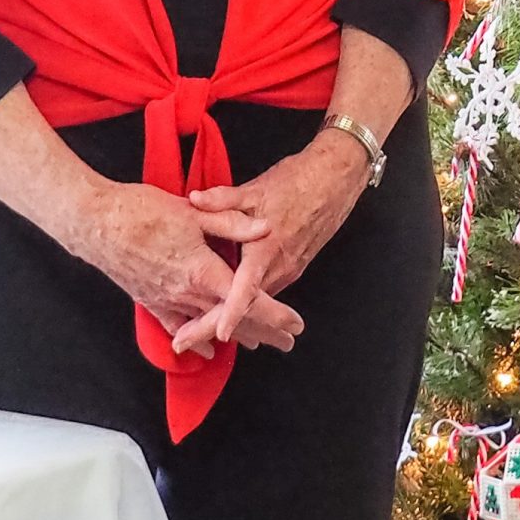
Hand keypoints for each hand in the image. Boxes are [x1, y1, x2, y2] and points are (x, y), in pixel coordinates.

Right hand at [75, 180, 305, 352]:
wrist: (94, 222)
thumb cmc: (142, 211)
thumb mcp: (194, 211)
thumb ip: (231, 223)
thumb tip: (265, 229)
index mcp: (203, 271)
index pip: (249, 301)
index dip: (276, 315)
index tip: (296, 325)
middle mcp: (187, 293)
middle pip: (233, 322)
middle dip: (264, 332)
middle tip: (287, 342)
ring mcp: (166, 300)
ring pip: (209, 327)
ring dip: (235, 336)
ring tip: (258, 344)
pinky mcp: (148, 299)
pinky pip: (176, 327)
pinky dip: (194, 339)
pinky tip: (204, 350)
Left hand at [173, 139, 370, 353]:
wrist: (336, 178)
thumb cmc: (299, 180)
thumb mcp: (256, 188)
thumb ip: (223, 198)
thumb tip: (194, 199)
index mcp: (267, 248)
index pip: (249, 289)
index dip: (233, 313)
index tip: (218, 334)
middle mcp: (280, 266)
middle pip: (247, 307)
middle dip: (214, 325)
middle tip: (182, 341)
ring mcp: (288, 268)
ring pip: (257, 303)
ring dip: (229, 318)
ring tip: (194, 331)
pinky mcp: (292, 266)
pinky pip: (266, 292)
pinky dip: (244, 305)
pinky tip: (226, 309)